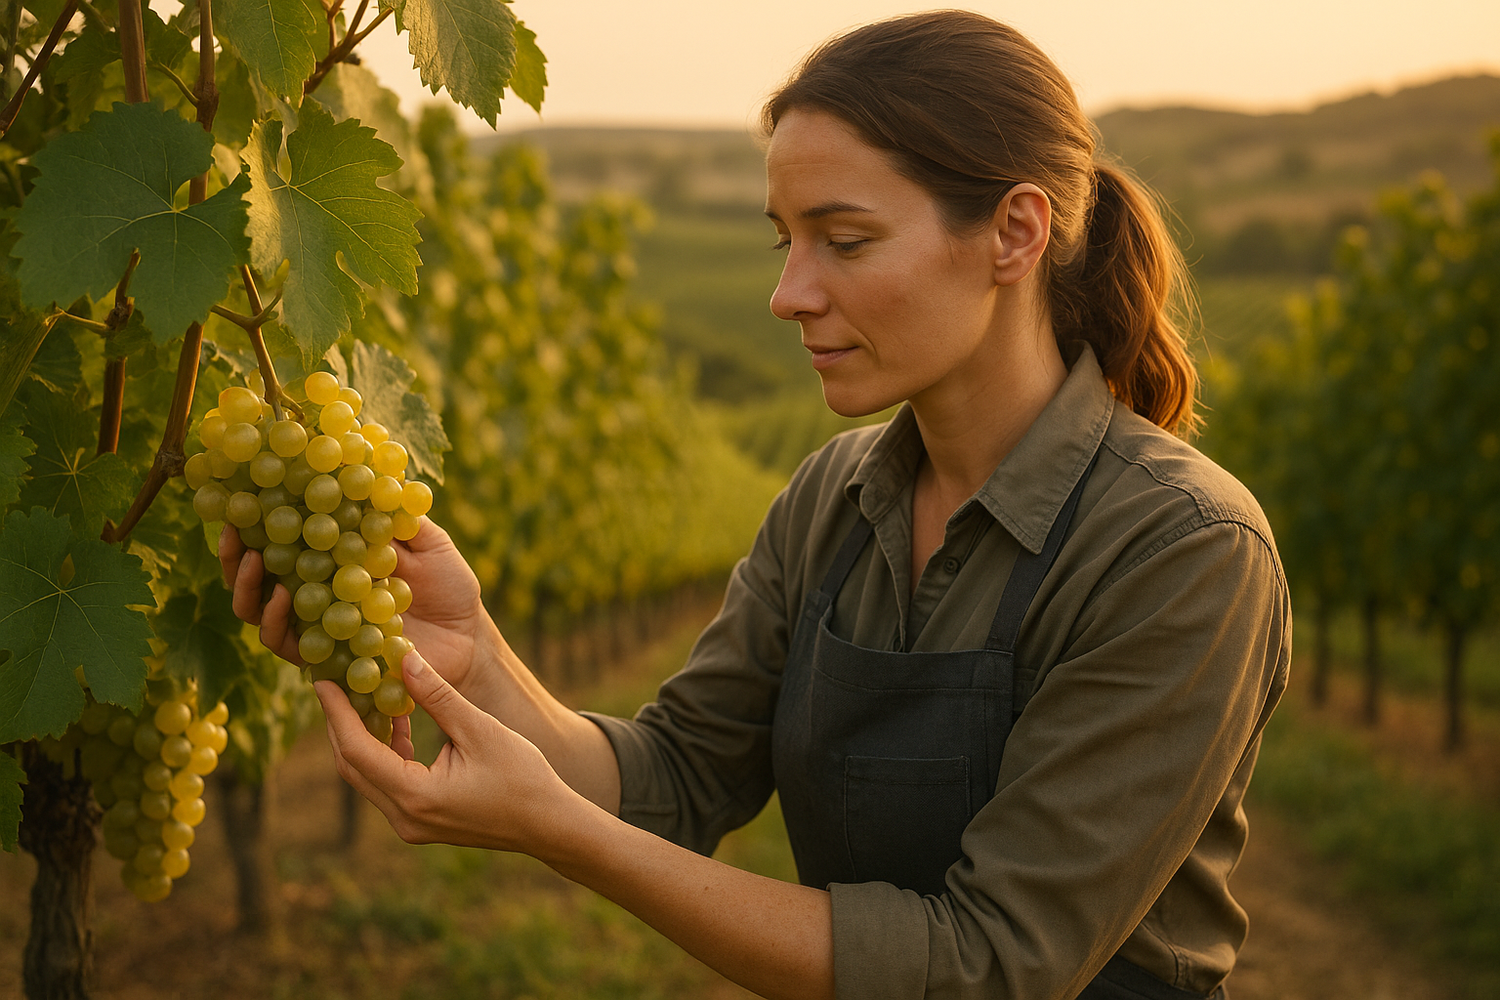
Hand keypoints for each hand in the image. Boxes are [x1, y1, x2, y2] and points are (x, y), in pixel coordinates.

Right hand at [220, 517, 505, 700]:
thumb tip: (366, 471)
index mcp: (331, 561)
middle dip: (236, 556)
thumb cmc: (449, 586)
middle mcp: (314, 593)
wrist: (469, 638)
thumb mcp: (427, 540)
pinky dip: (277, 621)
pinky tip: (283, 597)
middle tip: (233, 531)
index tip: (241, 498)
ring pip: (258, 612)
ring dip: (249, 586)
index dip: (255, 522)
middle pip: (254, 578)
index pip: (281, 541)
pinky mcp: (326, 658)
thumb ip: (395, 514)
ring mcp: (317, 626)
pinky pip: (287, 644)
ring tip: (255, 559)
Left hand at [316, 648, 578, 852]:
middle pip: (352, 766)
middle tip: (334, 682)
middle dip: (341, 723)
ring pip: (366, 776)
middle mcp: (403, 817)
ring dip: (362, 737)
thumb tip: (402, 657)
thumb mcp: (479, 729)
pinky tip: (397, 724)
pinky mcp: (419, 822)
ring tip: (363, 695)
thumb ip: (437, 695)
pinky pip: (386, 784)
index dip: (337, 713)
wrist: (547, 824)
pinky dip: (384, 753)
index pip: (357, 750)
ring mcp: (409, 824)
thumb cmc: (521, 776)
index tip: (322, 680)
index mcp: (415, 796)